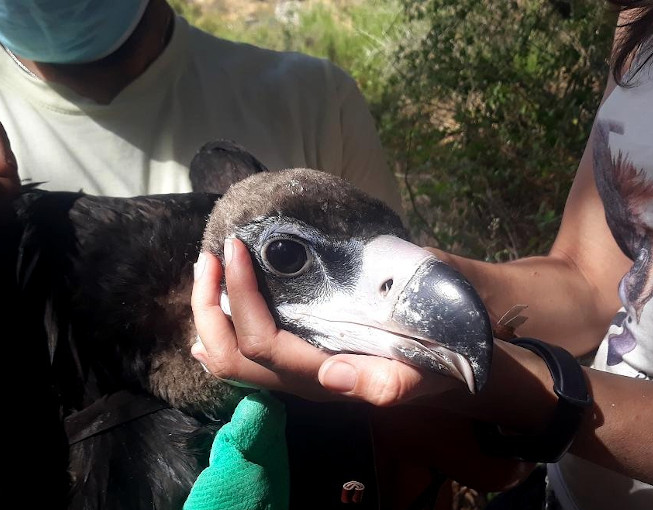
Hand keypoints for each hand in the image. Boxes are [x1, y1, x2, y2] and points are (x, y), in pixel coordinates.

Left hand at [190, 238, 459, 403]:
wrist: (445, 360)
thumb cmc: (435, 356)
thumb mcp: (424, 370)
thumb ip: (387, 382)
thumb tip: (335, 377)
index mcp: (324, 377)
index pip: (262, 344)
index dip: (241, 297)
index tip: (239, 247)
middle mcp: (299, 381)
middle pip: (231, 358)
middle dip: (208, 307)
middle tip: (211, 256)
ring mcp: (292, 374)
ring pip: (228, 362)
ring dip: (207, 317)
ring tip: (207, 270)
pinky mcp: (293, 362)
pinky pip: (241, 360)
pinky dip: (217, 334)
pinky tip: (211, 314)